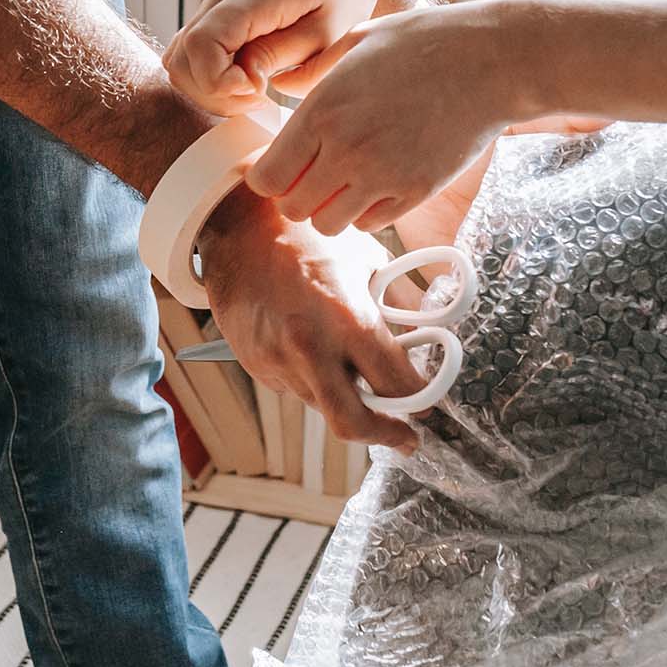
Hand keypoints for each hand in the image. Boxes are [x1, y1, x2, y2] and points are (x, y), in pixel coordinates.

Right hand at [165, 0, 391, 115]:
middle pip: (182, 58)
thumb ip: (281, 55)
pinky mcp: (216, 14)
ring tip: (252, 90)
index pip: (201, 45)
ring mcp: (214, 3)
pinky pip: (190, 52)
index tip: (259, 90)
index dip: (220, 82)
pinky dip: (207, 75)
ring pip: (179, 58)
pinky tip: (243, 79)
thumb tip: (246, 80)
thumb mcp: (327, 31)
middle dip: (214, 92)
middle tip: (257, 97)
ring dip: (208, 87)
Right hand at [195, 188, 424, 450]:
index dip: (419, 399)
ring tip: (351, 368)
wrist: (239, 229)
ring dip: (346, 398)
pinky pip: (297, 389)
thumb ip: (400, 304)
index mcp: (346, 317)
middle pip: (353, 423)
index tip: (427, 402)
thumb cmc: (308, 237)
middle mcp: (310, 347)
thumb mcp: (368, 260)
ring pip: (324, 405)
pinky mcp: (257, 366)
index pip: (394, 383)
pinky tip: (312, 348)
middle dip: (385, 436)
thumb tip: (426, 337)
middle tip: (405, 437)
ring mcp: (278, 361)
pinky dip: (315, 380)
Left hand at [246, 2, 540, 234]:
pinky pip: (370, 224)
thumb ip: (314, 71)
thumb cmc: (425, 42)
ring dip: (331, 207)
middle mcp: (346, 150)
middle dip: (297, 195)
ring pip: (328, 225)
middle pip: (292, 208)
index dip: (269, 175)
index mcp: (323, 110)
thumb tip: (282, 86)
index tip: (285, 162)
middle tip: (315, 173)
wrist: (492, 61)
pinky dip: (366, 211)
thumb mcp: (359, 41)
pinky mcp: (416, 192)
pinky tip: (379, 180)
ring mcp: (383, 176)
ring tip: (347, 179)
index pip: (265, 177)